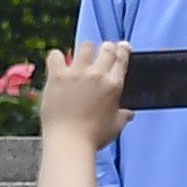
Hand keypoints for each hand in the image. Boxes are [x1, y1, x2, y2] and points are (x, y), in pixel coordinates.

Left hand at [37, 41, 129, 155]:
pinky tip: (58, 62)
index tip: (122, 46)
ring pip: (85, 47)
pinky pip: (56, 55)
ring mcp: (77, 73)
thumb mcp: (116, 125)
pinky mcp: (57, 76)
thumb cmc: (94, 136)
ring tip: (82, 55)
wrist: (69, 140)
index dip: (123, 49)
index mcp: (114, 85)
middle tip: (103, 50)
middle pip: (105, 48)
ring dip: (85, 50)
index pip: (121, 59)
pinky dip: (57, 57)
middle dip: (106, 47)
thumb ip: (124, 115)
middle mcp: (97, 75)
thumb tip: (130, 113)